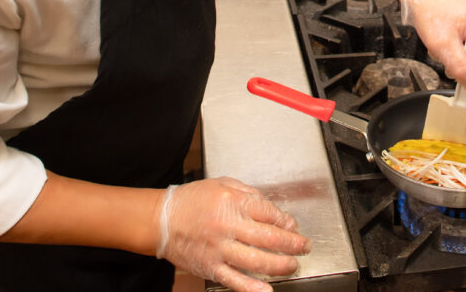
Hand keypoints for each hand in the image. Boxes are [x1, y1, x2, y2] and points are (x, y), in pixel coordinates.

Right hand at [155, 177, 309, 291]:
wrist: (161, 220)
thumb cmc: (192, 201)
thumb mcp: (223, 184)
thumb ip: (248, 195)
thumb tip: (272, 210)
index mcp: (232, 202)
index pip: (268, 213)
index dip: (286, 221)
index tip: (294, 226)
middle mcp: (227, 226)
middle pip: (267, 237)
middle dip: (291, 244)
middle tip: (304, 247)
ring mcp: (219, 248)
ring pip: (255, 260)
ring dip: (279, 265)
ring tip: (292, 265)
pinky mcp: (210, 267)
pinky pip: (234, 279)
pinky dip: (251, 288)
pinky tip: (266, 291)